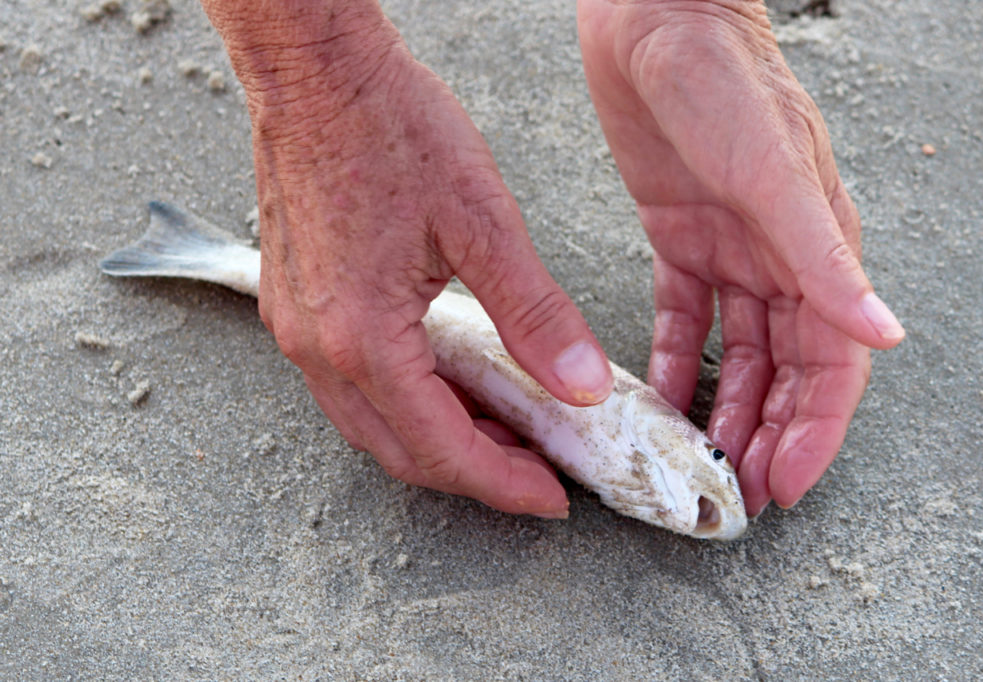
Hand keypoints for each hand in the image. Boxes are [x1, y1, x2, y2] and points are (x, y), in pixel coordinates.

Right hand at [203, 3, 613, 517]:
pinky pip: (349, 383)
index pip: (442, 447)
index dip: (502, 483)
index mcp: (364, 336)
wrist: (314, 70)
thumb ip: (534, 314)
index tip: (549, 496)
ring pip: (371, 423)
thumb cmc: (387, 126)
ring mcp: (297, 326)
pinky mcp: (294, 303)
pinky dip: (403, 401)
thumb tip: (578, 384)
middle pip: (401, 450)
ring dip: (436, 439)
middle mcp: (318, 345)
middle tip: (532, 469)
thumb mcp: (482, 222)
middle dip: (473, 471)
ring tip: (499, 429)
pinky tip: (445, 380)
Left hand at [578, 0, 904, 514]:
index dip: (814, 428)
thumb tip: (884, 333)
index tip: (784, 482)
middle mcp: (778, 258)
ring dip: (724, 407)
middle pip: (785, 368)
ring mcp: (729, 251)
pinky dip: (674, 360)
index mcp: (815, 248)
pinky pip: (681, 317)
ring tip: (702, 457)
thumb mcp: (773, 173)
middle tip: (738, 488)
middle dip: (769, 431)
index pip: (831, 362)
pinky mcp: (678, 237)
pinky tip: (663, 398)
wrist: (654, 22)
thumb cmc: (722, 79)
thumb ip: (822, 258)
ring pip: (735, 352)